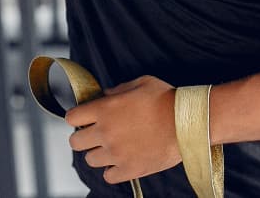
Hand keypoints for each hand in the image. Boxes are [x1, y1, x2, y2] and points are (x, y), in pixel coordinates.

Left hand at [64, 75, 181, 183]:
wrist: (187, 122)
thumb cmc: (166, 100)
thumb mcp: (139, 83)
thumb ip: (117, 90)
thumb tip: (104, 95)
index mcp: (104, 109)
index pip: (72, 118)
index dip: (77, 117)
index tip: (84, 118)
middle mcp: (106, 132)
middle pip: (75, 142)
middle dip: (82, 137)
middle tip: (94, 135)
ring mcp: (116, 153)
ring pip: (90, 160)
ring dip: (98, 154)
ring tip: (111, 148)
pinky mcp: (130, 170)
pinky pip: (108, 177)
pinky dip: (112, 171)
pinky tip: (121, 161)